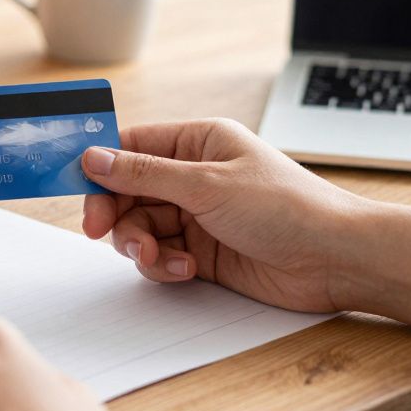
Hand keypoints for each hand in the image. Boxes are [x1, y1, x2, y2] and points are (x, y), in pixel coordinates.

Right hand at [80, 119, 367, 313]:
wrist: (335, 260)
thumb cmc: (287, 208)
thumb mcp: (206, 184)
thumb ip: (144, 174)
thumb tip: (94, 158)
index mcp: (197, 142)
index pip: (131, 145)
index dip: (100, 166)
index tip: (75, 185)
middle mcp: (194, 175)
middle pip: (126, 191)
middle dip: (116, 214)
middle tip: (102, 232)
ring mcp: (197, 214)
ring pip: (139, 226)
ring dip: (141, 244)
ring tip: (159, 257)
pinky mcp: (202, 251)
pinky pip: (160, 255)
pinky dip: (163, 264)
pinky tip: (186, 268)